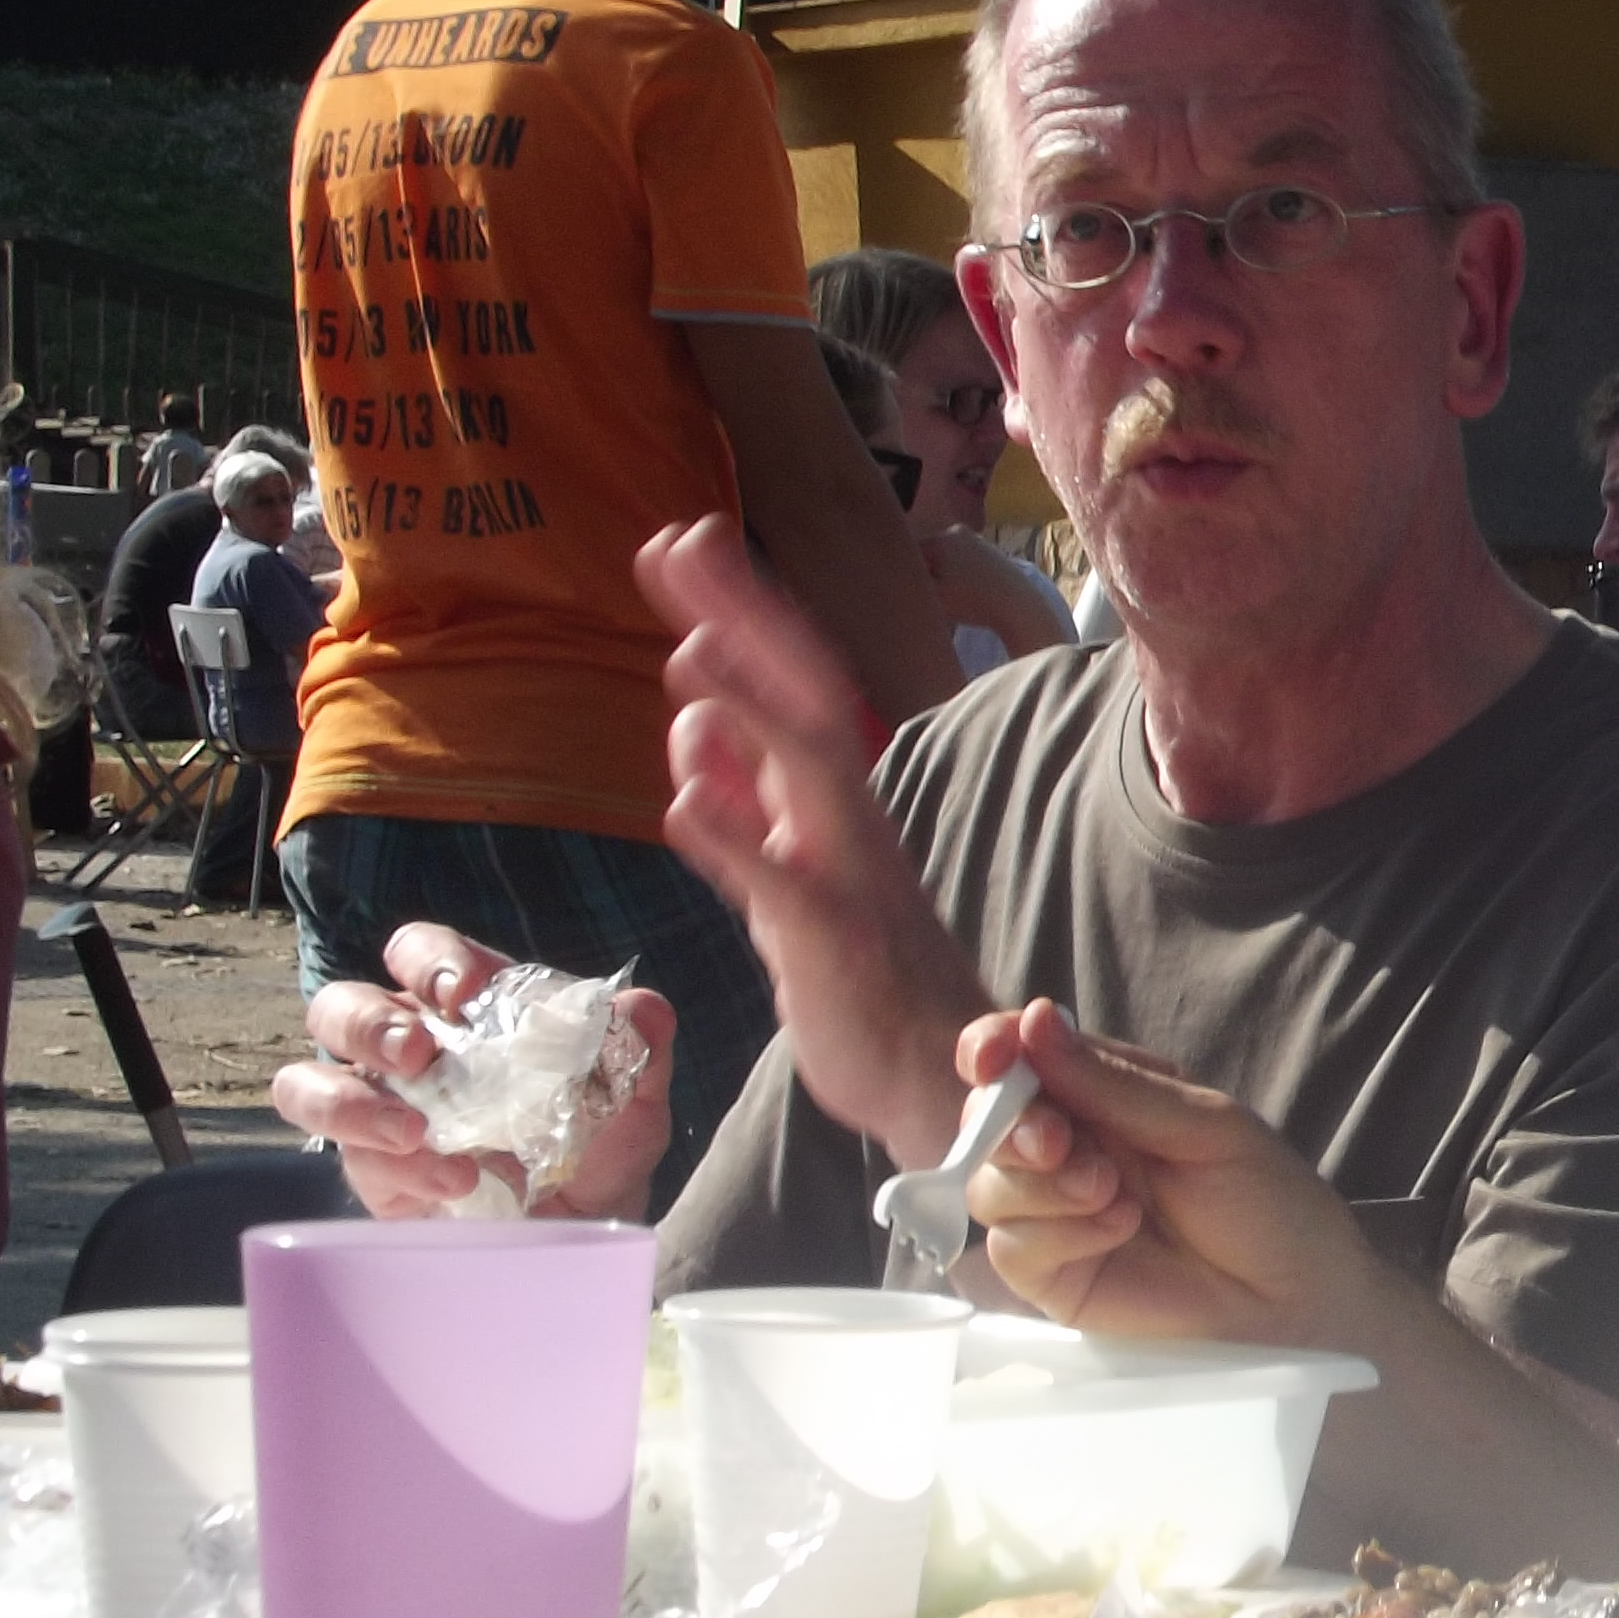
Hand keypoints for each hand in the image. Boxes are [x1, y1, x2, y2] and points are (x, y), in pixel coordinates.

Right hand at [266, 922, 675, 1219]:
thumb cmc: (598, 1154)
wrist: (586, 1237)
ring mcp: (379, 1111)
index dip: (429, 959)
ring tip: (414, 1130)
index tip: (464, 992)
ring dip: (349, 1098)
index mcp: (466, 1011)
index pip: (420, 954)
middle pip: (340, 1007)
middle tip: (418, 1053)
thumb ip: (640, 1050)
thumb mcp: (634, 1104)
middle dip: (368, 1023)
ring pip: (308, 1081)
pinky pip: (349, 1157)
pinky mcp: (371, 1170)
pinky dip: (393, 1165)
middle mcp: (409, 1050)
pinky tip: (453, 1181)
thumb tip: (642, 1008)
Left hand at [643, 515, 985, 1165]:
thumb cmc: (866, 980)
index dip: (738, 612)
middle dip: (741, 617)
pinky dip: (736, 839)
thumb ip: (740, 800)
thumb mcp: (785, 876)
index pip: (787, 685)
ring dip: (748, 705)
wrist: (938, 1080)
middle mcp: (845, 824)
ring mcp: (843, 877)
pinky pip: (781, 885)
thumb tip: (692, 719)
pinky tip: (685, 802)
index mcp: (832, 807)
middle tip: (681, 537)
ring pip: (800, 774)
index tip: (683, 540)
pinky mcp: (829, 945)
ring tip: (687, 642)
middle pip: (798, 695)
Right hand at [955, 1002, 1393, 1348]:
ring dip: (1039, 1182)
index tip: (993, 1055)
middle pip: (989, 1120)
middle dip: (1011, 1123)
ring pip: (990, 1184)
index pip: (1025, 1057)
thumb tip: (1035, 1019)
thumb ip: (1114, 1085)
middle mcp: (1072, 1149)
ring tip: (1108, 1190)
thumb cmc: (1268, 1202)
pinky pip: (1012, 1246)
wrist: (1296, 1302)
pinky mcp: (1054, 1277)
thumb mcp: (1204, 1126)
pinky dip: (1057, 1232)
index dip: (994, 1048)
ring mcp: (1056, 1215)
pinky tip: (1119, 1228)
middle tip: (1059, 1142)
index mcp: (1106, 1095)